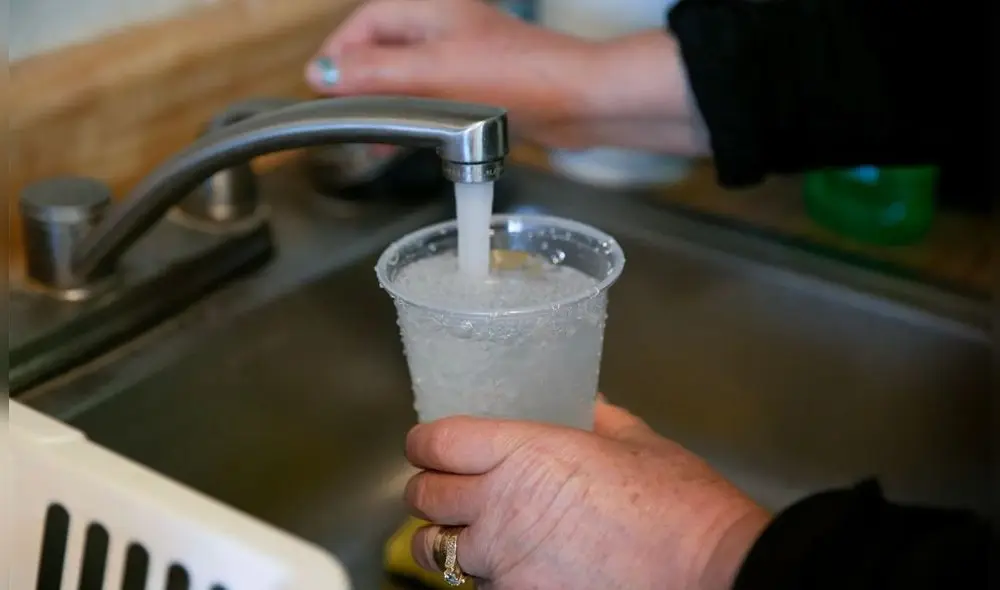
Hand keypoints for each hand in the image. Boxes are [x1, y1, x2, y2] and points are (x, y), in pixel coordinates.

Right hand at [305, 0, 706, 153]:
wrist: (580, 103)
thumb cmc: (517, 78)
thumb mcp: (433, 74)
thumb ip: (374, 74)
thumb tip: (320, 74)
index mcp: (429, 10)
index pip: (363, 25)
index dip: (338, 58)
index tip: (322, 93)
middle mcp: (443, 29)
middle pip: (381, 53)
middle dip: (360, 88)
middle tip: (345, 122)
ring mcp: (463, 59)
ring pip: (406, 81)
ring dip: (386, 109)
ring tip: (371, 141)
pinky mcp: (479, 90)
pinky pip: (432, 101)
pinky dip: (414, 121)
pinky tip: (407, 145)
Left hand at [403, 398, 770, 589]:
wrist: (707, 572)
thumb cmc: (678, 504)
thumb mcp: (639, 442)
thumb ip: (600, 419)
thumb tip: (586, 404)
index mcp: (523, 453)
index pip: (435, 443)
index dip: (424, 442)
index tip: (429, 444)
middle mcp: (499, 507)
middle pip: (423, 497)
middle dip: (428, 490)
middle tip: (444, 486)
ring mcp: (504, 563)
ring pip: (437, 552)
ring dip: (446, 539)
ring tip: (468, 534)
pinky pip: (480, 586)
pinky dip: (487, 576)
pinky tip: (514, 566)